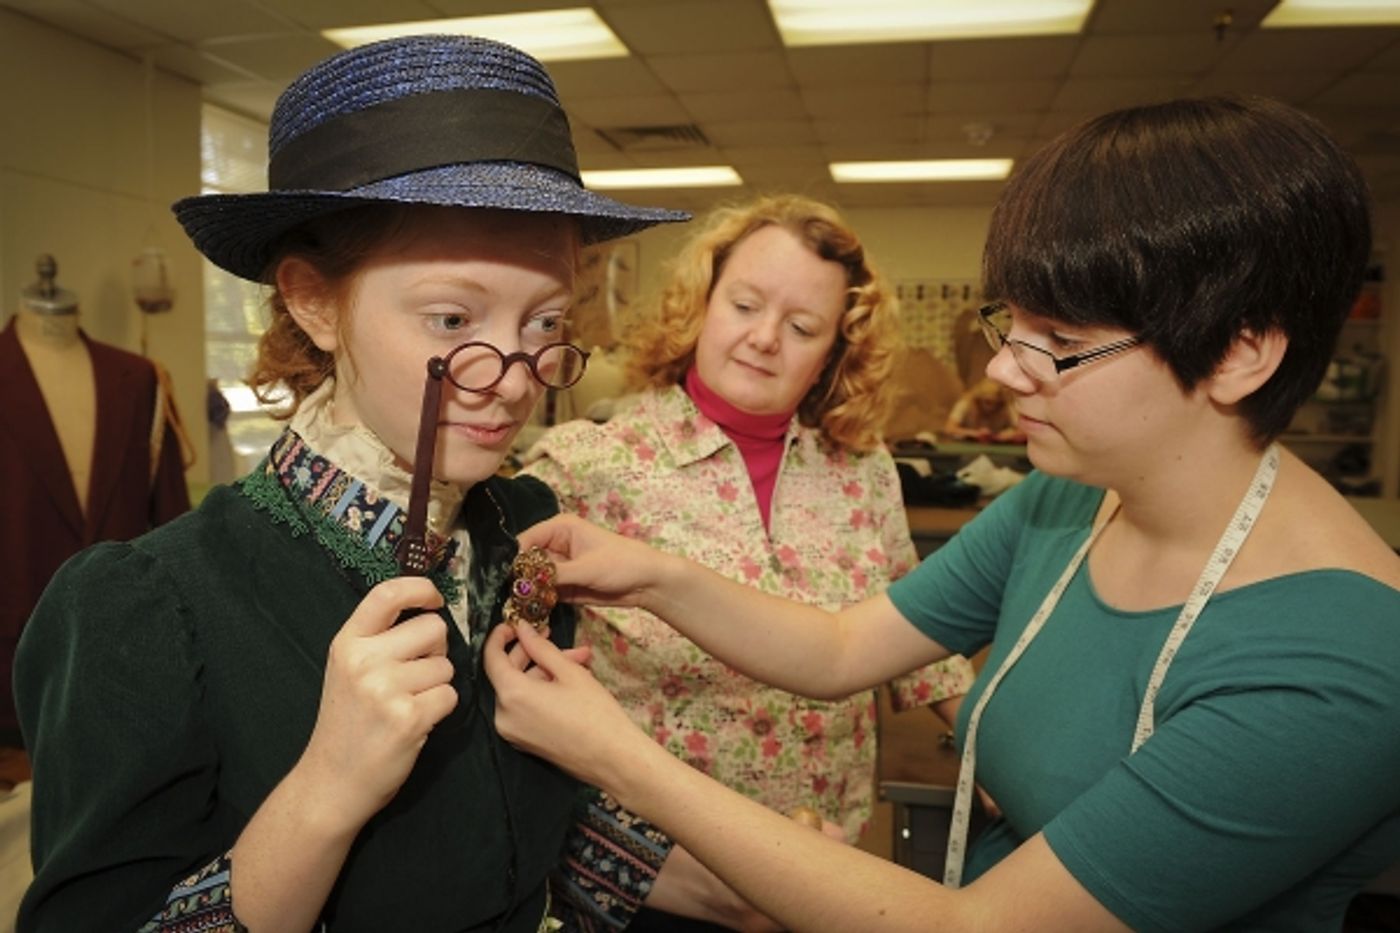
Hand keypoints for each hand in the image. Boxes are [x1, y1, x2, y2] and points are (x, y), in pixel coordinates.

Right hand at [298, 577, 457, 830]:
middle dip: (436, 650)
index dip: (420, 588)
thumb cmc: (347, 724)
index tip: (434, 599)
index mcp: (347, 643)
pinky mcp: (409, 717)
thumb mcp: (347, 671)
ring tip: (410, 704)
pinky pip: (450, 696)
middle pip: (433, 629)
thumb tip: (429, 611)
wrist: (332, 782)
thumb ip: (378, 640)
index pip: (387, 594)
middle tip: (416, 676)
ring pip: (446, 666)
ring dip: (437, 685)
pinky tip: (417, 723)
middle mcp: (364, 661)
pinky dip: (441, 709)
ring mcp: (386, 689)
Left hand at [484, 620, 648, 791]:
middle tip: (554, 637)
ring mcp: (513, 732)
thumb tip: (522, 628)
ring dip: (545, 672)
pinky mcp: (524, 742)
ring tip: (579, 661)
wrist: (613, 759)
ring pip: (521, 690)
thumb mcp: (569, 672)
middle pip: (508, 673)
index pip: (492, 658)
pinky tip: (570, 682)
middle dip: (533, 653)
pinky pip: (526, 707)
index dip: (500, 636)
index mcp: (511, 695)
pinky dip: (541, 691)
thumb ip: (540, 647)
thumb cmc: (594, 712)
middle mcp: (504, 716)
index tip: (515, 623)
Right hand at [517, 513, 668, 609]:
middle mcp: (555, 545)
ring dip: (526, 593)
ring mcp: (559, 567)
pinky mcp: (565, 586)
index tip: (502, 578)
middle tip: (507, 598)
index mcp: (559, 529)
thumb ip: (554, 574)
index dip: (512, 559)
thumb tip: (525, 582)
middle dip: (517, 579)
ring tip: (516, 608)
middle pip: (525, 561)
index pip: (525, 540)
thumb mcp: (586, 568)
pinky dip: (538, 602)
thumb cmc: (621, 563)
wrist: (647, 582)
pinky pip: (544, 593)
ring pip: (533, 579)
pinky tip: (529, 612)